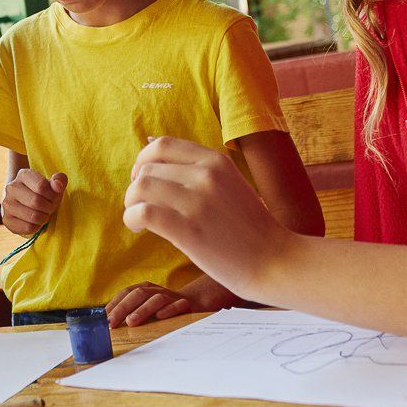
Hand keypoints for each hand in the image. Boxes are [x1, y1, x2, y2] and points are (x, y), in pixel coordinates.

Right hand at [1, 169, 66, 235]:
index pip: (41, 186)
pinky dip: (37, 227)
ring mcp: (7, 204)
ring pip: (33, 216)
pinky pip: (28, 227)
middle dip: (49, 207)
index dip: (53, 195)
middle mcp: (11, 188)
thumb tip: (58, 186)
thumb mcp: (53, 183)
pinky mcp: (7, 219)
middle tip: (50, 208)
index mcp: (23, 175)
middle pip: (37, 202)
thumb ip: (60, 180)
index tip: (54, 197)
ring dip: (44, 218)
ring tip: (44, 214)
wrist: (24, 202)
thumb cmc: (43, 192)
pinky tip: (36, 222)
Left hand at [106, 282, 193, 327]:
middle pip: (138, 294)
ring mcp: (170, 296)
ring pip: (157, 299)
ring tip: (131, 321)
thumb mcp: (144, 308)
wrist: (190, 303)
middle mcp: (155, 290)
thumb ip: (128, 313)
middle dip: (123, 308)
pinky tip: (160, 316)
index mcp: (144, 288)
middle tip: (112, 323)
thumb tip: (107, 325)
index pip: (126, 293)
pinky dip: (169, 310)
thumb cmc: (160, 310)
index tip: (104, 319)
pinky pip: (177, 305)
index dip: (114, 305)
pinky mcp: (184, 305)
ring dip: (143, 309)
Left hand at [124, 136, 287, 301]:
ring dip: (131, 203)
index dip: (143, 160)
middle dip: (135, 187)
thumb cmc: (249, 228)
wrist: (275, 261)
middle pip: (147, 168)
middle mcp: (206, 175)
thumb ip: (197, 170)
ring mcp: (198, 202)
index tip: (143, 178)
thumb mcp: (229, 184)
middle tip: (141, 204)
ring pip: (140, 187)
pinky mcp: (189, 230)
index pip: (162, 145)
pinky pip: (143, 213)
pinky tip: (139, 229)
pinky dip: (132, 219)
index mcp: (216, 161)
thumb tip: (150, 144)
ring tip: (139, 218)